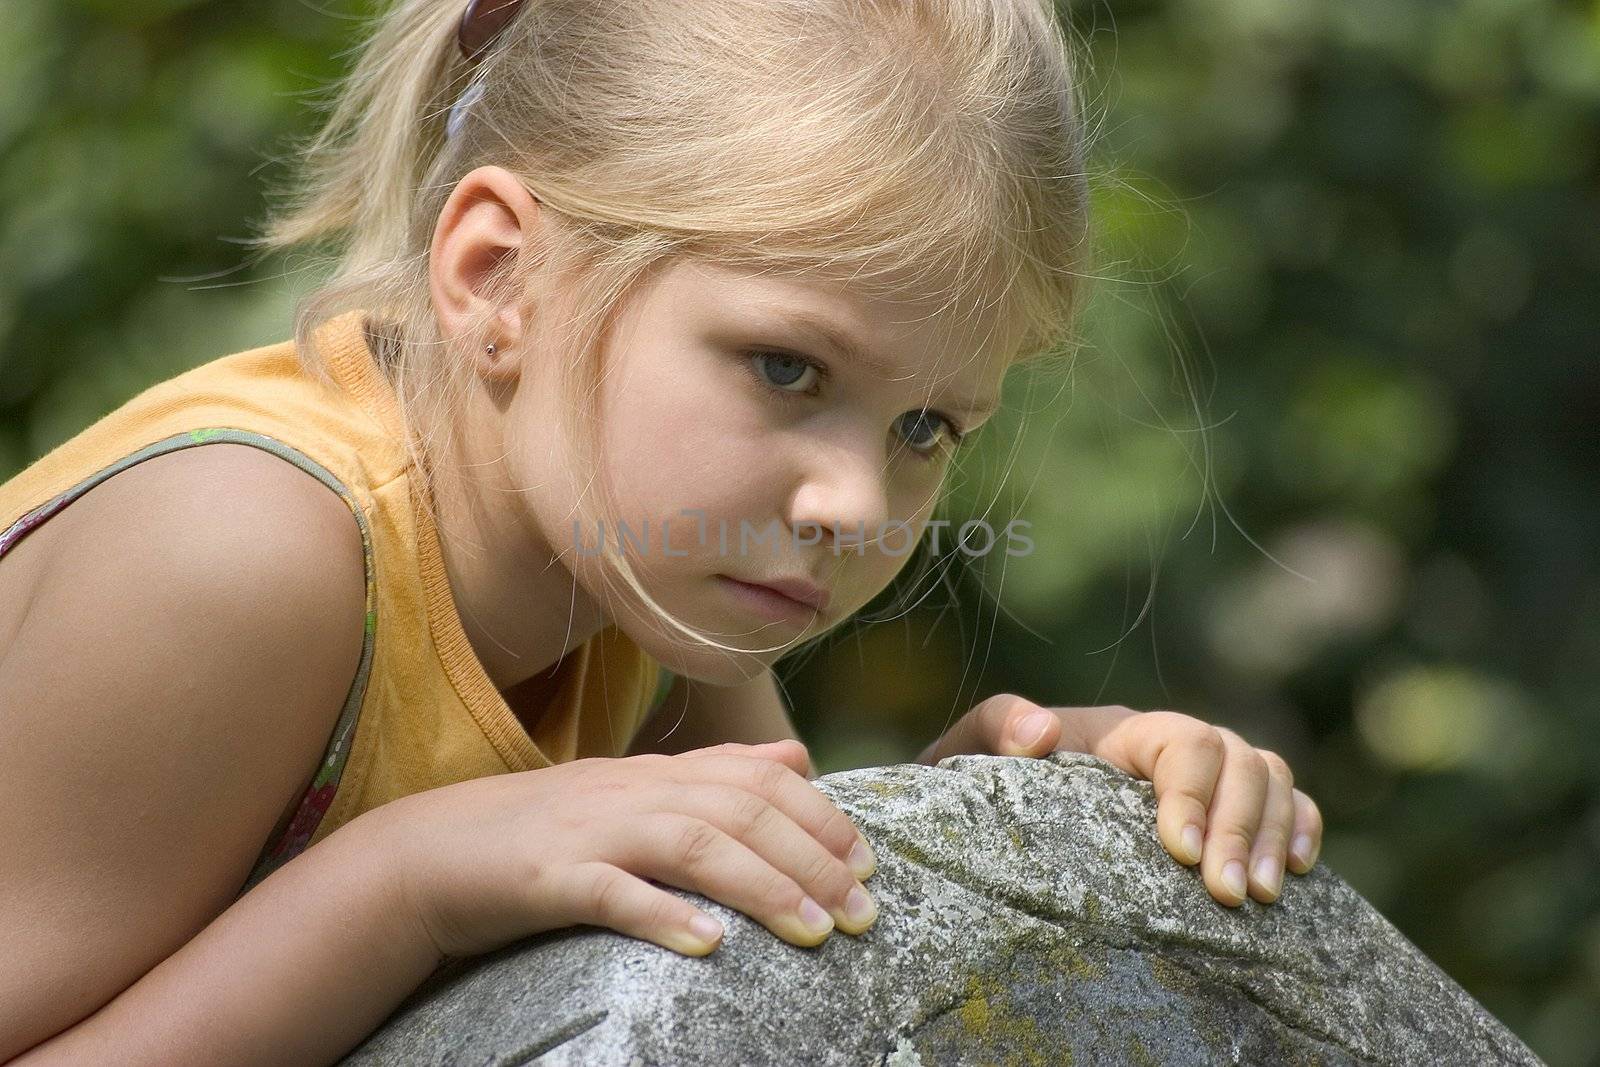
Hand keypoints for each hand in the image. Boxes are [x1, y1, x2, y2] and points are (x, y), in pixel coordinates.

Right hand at [370, 740, 879, 959]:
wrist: (432, 852)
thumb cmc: (547, 831)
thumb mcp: (638, 791)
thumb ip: (718, 772)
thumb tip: (797, 755)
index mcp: (659, 773)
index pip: (759, 777)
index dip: (822, 816)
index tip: (869, 864)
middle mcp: (634, 791)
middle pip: (740, 810)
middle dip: (812, 859)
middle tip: (862, 912)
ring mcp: (591, 831)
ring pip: (692, 844)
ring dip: (763, 887)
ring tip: (814, 932)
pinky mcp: (546, 878)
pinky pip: (610, 892)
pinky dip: (662, 914)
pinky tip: (708, 945)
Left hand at [915, 694, 1323, 907]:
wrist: (988, 818)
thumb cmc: (982, 784)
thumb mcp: (970, 751)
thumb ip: (995, 727)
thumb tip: (1041, 732)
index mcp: (1121, 731)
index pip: (1182, 742)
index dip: (1191, 790)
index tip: (1180, 849)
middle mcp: (1173, 748)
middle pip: (1240, 761)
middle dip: (1242, 826)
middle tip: (1228, 895)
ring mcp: (1207, 781)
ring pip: (1272, 780)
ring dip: (1276, 834)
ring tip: (1260, 898)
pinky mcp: (1229, 816)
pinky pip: (1289, 805)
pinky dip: (1303, 827)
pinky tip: (1299, 870)